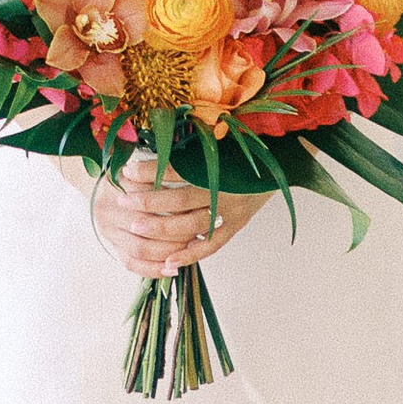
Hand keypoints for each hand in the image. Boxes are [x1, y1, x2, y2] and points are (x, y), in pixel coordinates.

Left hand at [82, 149, 265, 277]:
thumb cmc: (243, 149)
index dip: (151, 171)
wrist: (281, 162)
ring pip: (192, 225)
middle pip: (181, 199)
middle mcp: (226, 190)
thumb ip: (189, 148)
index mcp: (220, 164)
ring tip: (135, 226)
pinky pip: (211, 246)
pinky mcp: (236, 226)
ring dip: (162, 227)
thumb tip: (151, 146)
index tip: (126, 170)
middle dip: (149, 201)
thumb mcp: (219, 141)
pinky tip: (168, 261)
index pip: (178, 169)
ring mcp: (232, 212)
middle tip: (122, 202)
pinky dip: (190, 255)